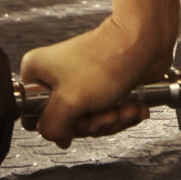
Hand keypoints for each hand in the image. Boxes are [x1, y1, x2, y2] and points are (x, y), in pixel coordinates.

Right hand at [17, 16, 171, 148]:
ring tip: (126, 107)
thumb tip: (58, 138)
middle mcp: (57, 75)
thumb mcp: (69, 101)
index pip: (35, 115)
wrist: (145, 41)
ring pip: (89, 119)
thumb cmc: (108, 60)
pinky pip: (106, 111)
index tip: (78, 118)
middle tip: (107, 112)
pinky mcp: (102, 85)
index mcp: (38, 72)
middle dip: (94, 122)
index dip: (60, 124)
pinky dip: (122, 113)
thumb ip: (52, 127)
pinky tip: (134, 107)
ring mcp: (80, 80)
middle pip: (67, 121)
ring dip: (112, 118)